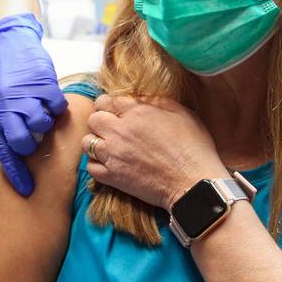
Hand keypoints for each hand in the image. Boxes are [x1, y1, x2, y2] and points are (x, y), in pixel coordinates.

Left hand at [0, 13, 67, 195]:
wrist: (9, 44)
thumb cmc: (5, 78)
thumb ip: (6, 125)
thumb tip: (20, 152)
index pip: (4, 152)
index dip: (17, 173)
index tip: (28, 190)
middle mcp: (5, 108)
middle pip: (22, 142)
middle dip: (32, 145)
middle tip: (37, 137)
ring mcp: (24, 96)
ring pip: (42, 125)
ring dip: (46, 123)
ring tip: (43, 112)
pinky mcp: (42, 83)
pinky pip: (57, 107)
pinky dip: (58, 107)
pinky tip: (52, 100)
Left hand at [82, 94, 228, 209]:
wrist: (193, 182)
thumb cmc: (193, 148)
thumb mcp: (181, 112)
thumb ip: (156, 101)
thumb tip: (140, 98)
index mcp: (136, 112)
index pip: (106, 100)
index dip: (110, 105)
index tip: (115, 111)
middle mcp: (120, 131)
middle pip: (93, 119)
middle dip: (101, 121)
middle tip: (112, 128)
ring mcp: (114, 155)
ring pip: (87, 142)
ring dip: (96, 142)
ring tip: (109, 146)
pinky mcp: (112, 176)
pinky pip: (90, 166)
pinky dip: (97, 164)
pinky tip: (109, 164)